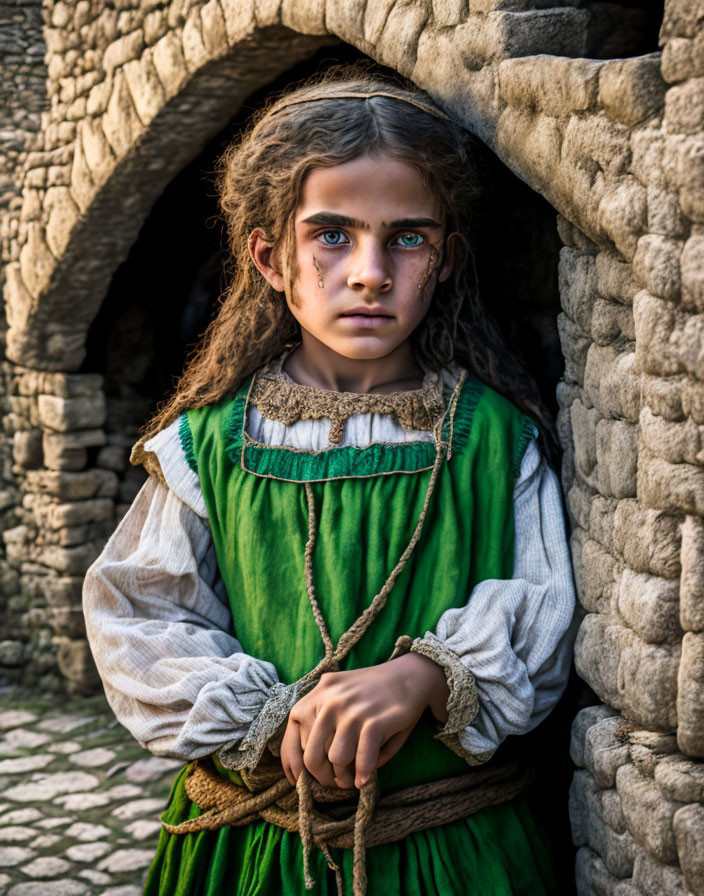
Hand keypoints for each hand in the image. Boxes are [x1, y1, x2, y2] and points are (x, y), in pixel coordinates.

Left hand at [279, 653, 449, 790]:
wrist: (412, 675)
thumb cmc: (373, 694)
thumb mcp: (341, 697)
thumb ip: (321, 724)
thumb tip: (308, 768)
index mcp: (318, 693)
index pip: (291, 732)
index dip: (292, 763)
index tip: (298, 780)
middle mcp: (330, 699)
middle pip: (311, 754)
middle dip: (322, 777)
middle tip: (334, 782)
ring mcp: (351, 709)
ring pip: (336, 760)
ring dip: (343, 777)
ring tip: (351, 779)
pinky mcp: (374, 721)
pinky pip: (361, 760)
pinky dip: (362, 774)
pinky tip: (364, 779)